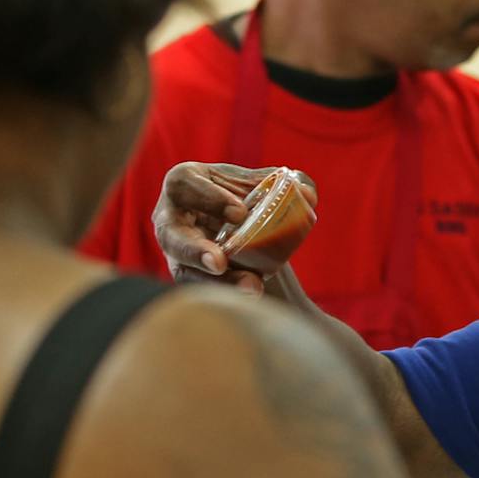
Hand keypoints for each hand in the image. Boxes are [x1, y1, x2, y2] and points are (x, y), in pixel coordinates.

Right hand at [153, 162, 317, 293]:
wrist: (240, 229)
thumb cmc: (241, 197)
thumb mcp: (256, 187)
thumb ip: (284, 185)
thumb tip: (308, 194)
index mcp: (184, 184)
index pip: (185, 187)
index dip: (210, 199)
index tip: (240, 213)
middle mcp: (171, 218)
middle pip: (172, 236)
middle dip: (194, 251)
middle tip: (220, 263)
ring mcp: (176, 252)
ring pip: (186, 272)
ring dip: (218, 283)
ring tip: (252, 288)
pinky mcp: (188, 276)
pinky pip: (202, 290)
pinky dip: (228, 292)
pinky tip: (254, 293)